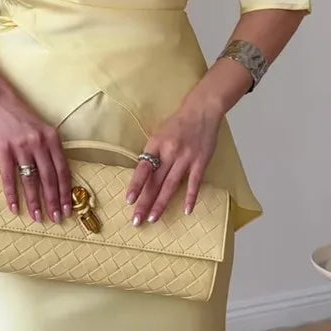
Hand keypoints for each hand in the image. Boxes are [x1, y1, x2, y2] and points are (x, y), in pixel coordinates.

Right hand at [0, 89, 71, 223]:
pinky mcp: (3, 150)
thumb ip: (51, 149)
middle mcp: (39, 142)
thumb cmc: (21, 117)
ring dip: (35, 201)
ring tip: (38, 217)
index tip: (68, 208)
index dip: (66, 191)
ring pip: (31, 180)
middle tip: (56, 219)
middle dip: (53, 201)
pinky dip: (12, 195)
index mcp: (52, 138)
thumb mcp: (43, 129)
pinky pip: (9, 177)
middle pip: (49, 178)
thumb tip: (58, 178)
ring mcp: (21, 146)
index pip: (63, 169)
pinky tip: (15, 208)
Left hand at [125, 101, 222, 224]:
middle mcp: (170, 152)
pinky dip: (190, 197)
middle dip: (145, 202)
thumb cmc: (178, 123)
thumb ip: (153, 153)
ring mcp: (186, 158)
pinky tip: (186, 210)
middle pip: (155, 181)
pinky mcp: (201, 161)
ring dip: (161, 203)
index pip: (143, 168)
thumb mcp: (159, 134)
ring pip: (171, 185)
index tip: (129, 200)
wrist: (202, 110)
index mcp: (156, 144)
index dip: (136, 185)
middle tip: (137, 220)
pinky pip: (195, 182)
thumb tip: (143, 174)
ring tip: (153, 219)